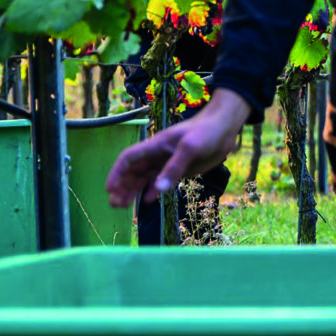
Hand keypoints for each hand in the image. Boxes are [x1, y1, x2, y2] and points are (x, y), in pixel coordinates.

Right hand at [104, 89, 252, 206]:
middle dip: (122, 187)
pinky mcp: (178, 169)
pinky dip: (151, 191)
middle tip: (114, 205)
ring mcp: (167, 162)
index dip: (117, 173)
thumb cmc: (206, 132)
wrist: (225, 128)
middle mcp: (158, 154)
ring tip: (122, 206)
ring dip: (133, 191)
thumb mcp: (190, 148)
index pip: (129, 158)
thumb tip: (156, 191)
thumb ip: (174, 168)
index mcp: (155, 145)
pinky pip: (159, 181)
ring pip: (144, 178)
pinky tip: (146, 202)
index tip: (110, 189)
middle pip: (133, 171)